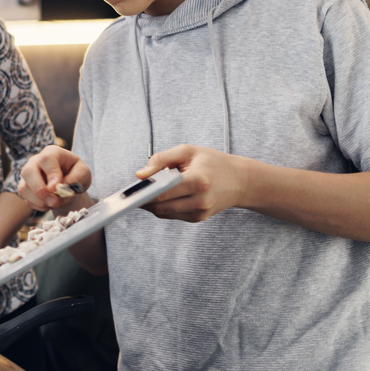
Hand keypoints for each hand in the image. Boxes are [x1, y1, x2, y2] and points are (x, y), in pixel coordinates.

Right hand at [18, 146, 91, 211]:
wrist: (69, 183)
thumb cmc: (76, 174)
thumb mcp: (83, 173)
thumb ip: (76, 178)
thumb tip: (62, 187)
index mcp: (52, 152)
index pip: (46, 159)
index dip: (51, 174)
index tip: (56, 188)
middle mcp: (35, 161)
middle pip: (28, 172)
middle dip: (40, 190)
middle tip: (54, 202)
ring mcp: (28, 175)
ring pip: (24, 188)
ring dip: (41, 201)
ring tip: (56, 203)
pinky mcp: (24, 187)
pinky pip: (27, 200)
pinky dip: (40, 206)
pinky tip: (50, 203)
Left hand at [135, 144, 250, 222]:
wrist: (241, 181)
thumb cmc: (213, 162)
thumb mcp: (188, 151)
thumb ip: (161, 159)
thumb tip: (139, 175)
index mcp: (198, 181)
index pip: (162, 192)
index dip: (143, 193)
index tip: (128, 192)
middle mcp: (200, 200)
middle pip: (160, 206)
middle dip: (144, 200)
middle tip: (131, 193)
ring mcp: (200, 212)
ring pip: (164, 213)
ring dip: (151, 205)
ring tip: (144, 193)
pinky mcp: (198, 219)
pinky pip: (173, 215)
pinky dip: (163, 207)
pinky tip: (160, 197)